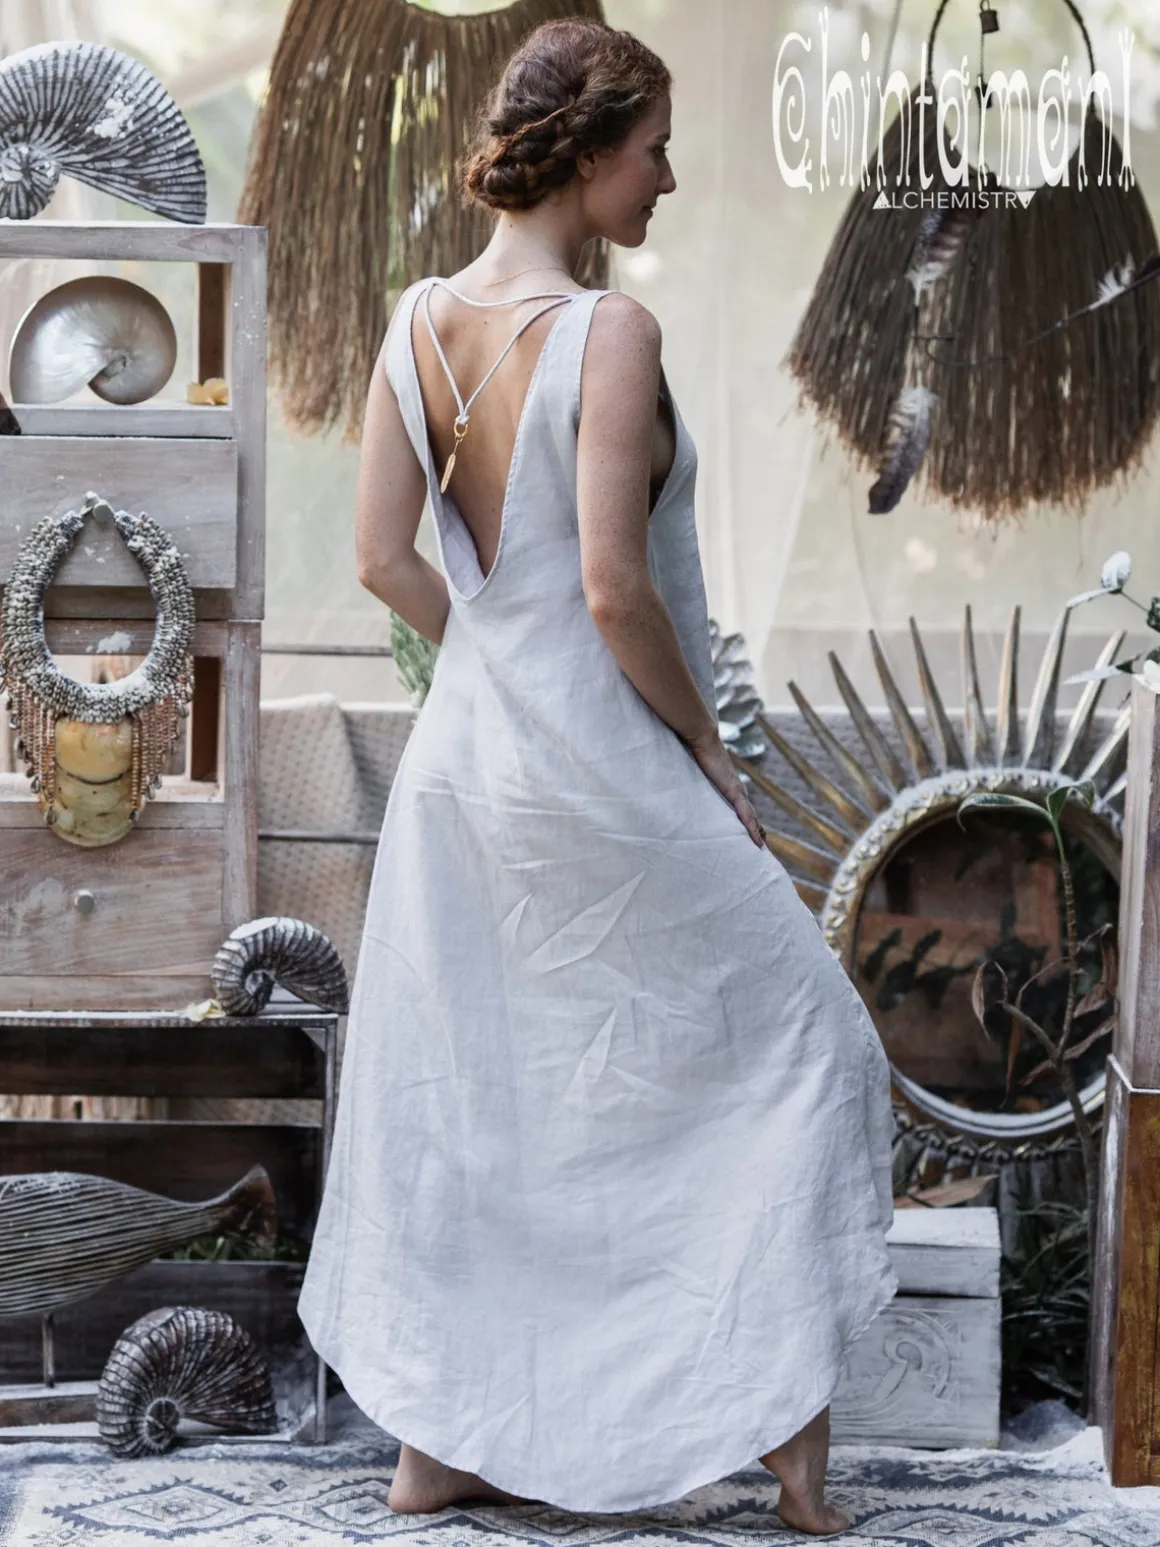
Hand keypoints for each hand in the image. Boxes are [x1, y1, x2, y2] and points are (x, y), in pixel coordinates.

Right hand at [685, 727, 766, 847]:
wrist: (702, 738)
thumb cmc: (696, 751)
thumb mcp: (696, 773)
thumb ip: (695, 780)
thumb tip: (682, 782)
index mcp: (729, 787)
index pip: (741, 808)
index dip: (747, 822)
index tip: (751, 834)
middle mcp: (736, 790)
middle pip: (750, 816)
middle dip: (756, 831)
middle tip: (760, 847)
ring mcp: (737, 791)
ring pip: (750, 818)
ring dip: (757, 833)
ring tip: (762, 848)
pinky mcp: (734, 791)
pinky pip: (746, 815)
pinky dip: (752, 829)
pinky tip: (757, 841)